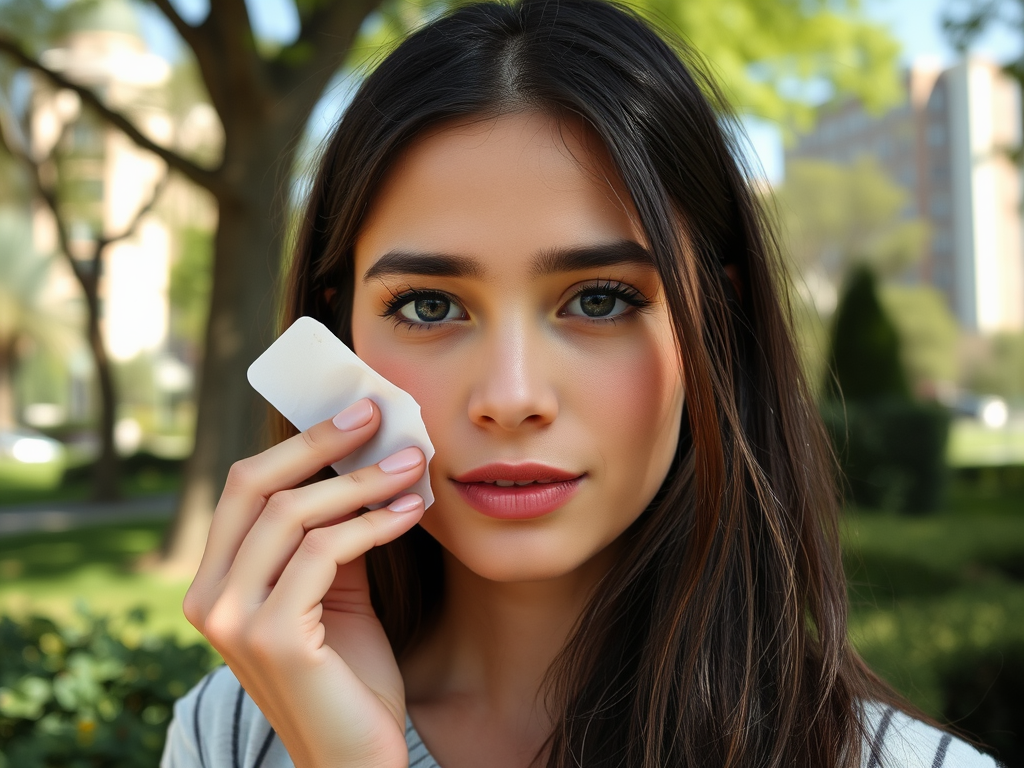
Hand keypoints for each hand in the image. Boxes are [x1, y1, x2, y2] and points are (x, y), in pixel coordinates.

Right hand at [183, 398, 425, 767]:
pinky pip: (326, 553)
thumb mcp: (335, 590)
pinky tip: (412, 511)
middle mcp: (210, 598)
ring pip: (294, 515)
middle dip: (320, 443)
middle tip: (379, 415)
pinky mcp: (272, 638)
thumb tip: (362, 456)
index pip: (243, 487)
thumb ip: (332, 532)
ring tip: (414, 465)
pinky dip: (374, 522)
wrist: (356, 757)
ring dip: (363, 481)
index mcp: (216, 582)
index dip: (297, 442)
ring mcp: (234, 620)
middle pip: (254, 486)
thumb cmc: (349, 673)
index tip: (353, 412)